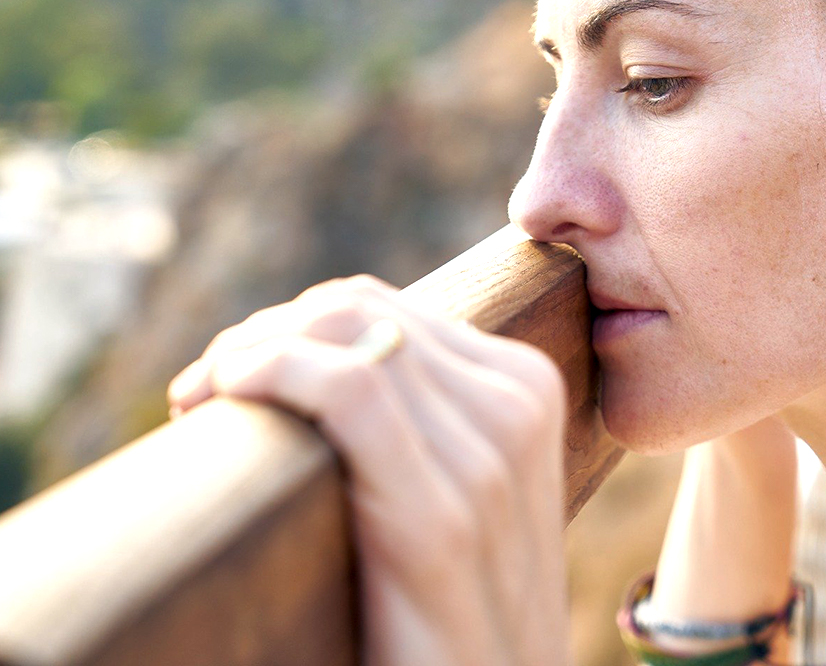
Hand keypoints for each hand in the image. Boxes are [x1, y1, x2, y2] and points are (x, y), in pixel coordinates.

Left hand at [166, 275, 572, 665]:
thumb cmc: (456, 616)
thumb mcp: (460, 496)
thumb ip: (423, 424)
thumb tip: (311, 359)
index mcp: (524, 391)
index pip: (384, 309)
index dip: (292, 327)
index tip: (231, 379)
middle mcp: (517, 404)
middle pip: (356, 309)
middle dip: (263, 334)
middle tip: (202, 395)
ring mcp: (489, 456)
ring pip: (345, 330)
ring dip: (248, 353)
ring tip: (200, 405)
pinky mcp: (440, 519)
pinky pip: (346, 388)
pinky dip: (269, 372)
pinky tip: (218, 399)